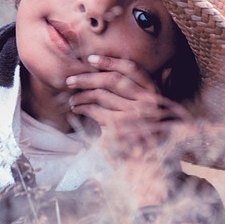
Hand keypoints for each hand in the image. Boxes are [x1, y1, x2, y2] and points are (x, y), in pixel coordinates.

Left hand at [66, 54, 189, 203]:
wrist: (145, 164)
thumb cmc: (142, 133)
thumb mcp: (146, 107)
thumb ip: (139, 87)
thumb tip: (115, 68)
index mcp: (154, 91)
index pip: (131, 68)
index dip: (109, 61)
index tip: (90, 59)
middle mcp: (147, 100)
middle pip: (112, 79)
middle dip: (87, 77)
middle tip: (70, 80)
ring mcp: (134, 114)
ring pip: (100, 94)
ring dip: (81, 95)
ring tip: (72, 98)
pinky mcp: (120, 127)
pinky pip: (95, 110)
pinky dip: (82, 108)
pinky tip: (76, 109)